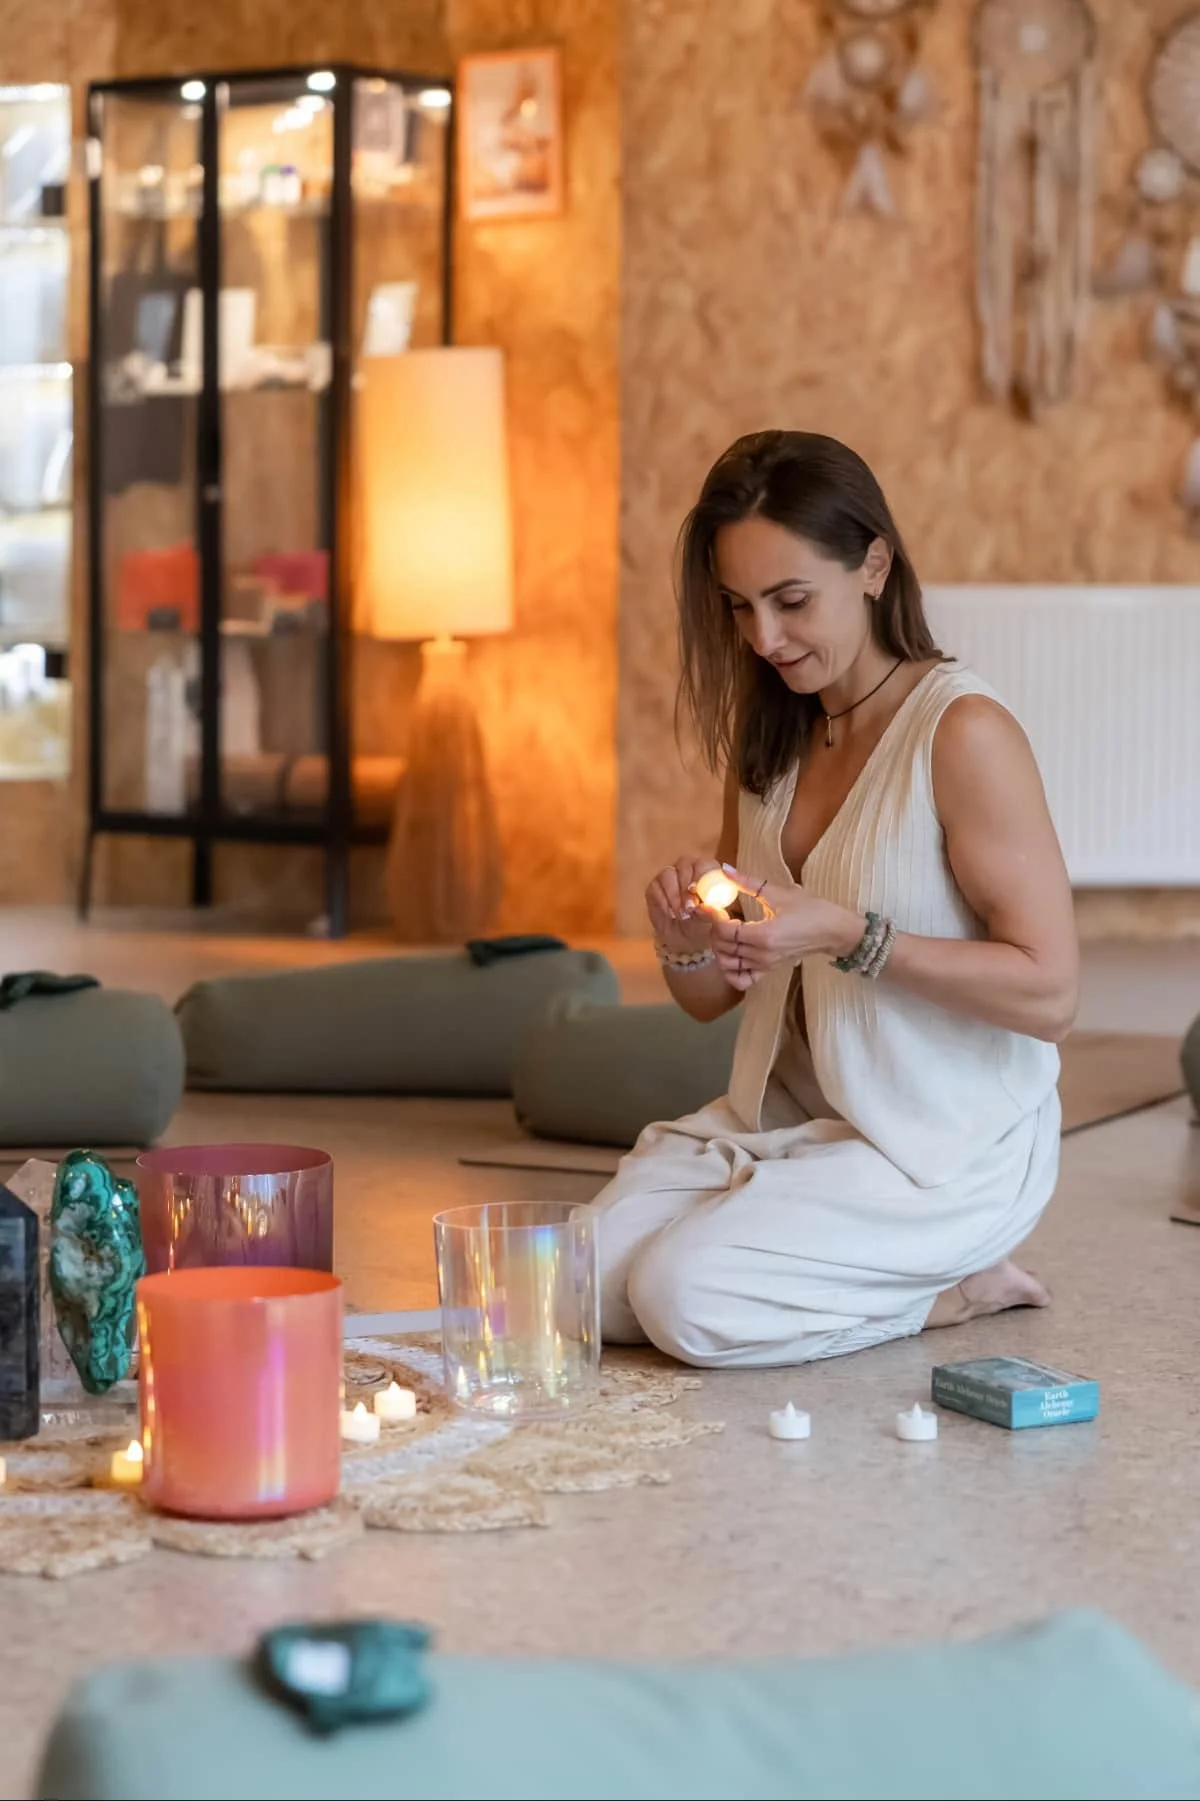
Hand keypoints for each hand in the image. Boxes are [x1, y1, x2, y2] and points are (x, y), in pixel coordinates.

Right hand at [646, 854, 725, 954]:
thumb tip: (709, 904)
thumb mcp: (715, 920)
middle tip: (690, 908)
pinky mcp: (655, 886)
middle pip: (685, 865)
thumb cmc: (706, 925)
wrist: (687, 939)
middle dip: (686, 888)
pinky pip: (656, 888)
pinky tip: (671, 915)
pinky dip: (664, 902)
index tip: (697, 891)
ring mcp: (670, 875)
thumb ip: (715, 910)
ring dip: (674, 896)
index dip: (701, 875)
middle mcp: (689, 868)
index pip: (705, 864)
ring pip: (668, 874)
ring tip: (681, 915)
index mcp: (709, 872)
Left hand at [700, 865, 860, 990]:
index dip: (712, 917)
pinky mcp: (769, 970)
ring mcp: (765, 965)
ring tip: (724, 931)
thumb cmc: (811, 909)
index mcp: (764, 935)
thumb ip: (749, 883)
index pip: (725, 931)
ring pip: (728, 963)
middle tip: (716, 914)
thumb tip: (725, 870)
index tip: (706, 905)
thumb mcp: (779, 892)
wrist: (833, 931)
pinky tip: (731, 955)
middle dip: (714, 929)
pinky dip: (730, 972)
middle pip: (723, 947)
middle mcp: (762, 955)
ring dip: (719, 948)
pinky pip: (741, 980)